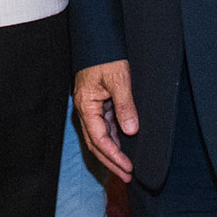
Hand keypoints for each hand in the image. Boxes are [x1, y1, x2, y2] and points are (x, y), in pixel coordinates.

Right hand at [73, 62, 136, 180]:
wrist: (98, 40)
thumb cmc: (105, 57)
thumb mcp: (119, 79)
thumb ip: (125, 105)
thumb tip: (130, 130)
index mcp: (86, 106)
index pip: (100, 139)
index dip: (114, 156)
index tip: (128, 167)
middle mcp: (85, 110)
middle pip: (97, 144)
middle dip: (111, 162)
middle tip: (127, 177)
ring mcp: (90, 108)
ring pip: (100, 137)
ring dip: (112, 153)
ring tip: (126, 168)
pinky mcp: (97, 104)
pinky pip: (104, 127)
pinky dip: (113, 140)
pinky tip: (123, 148)